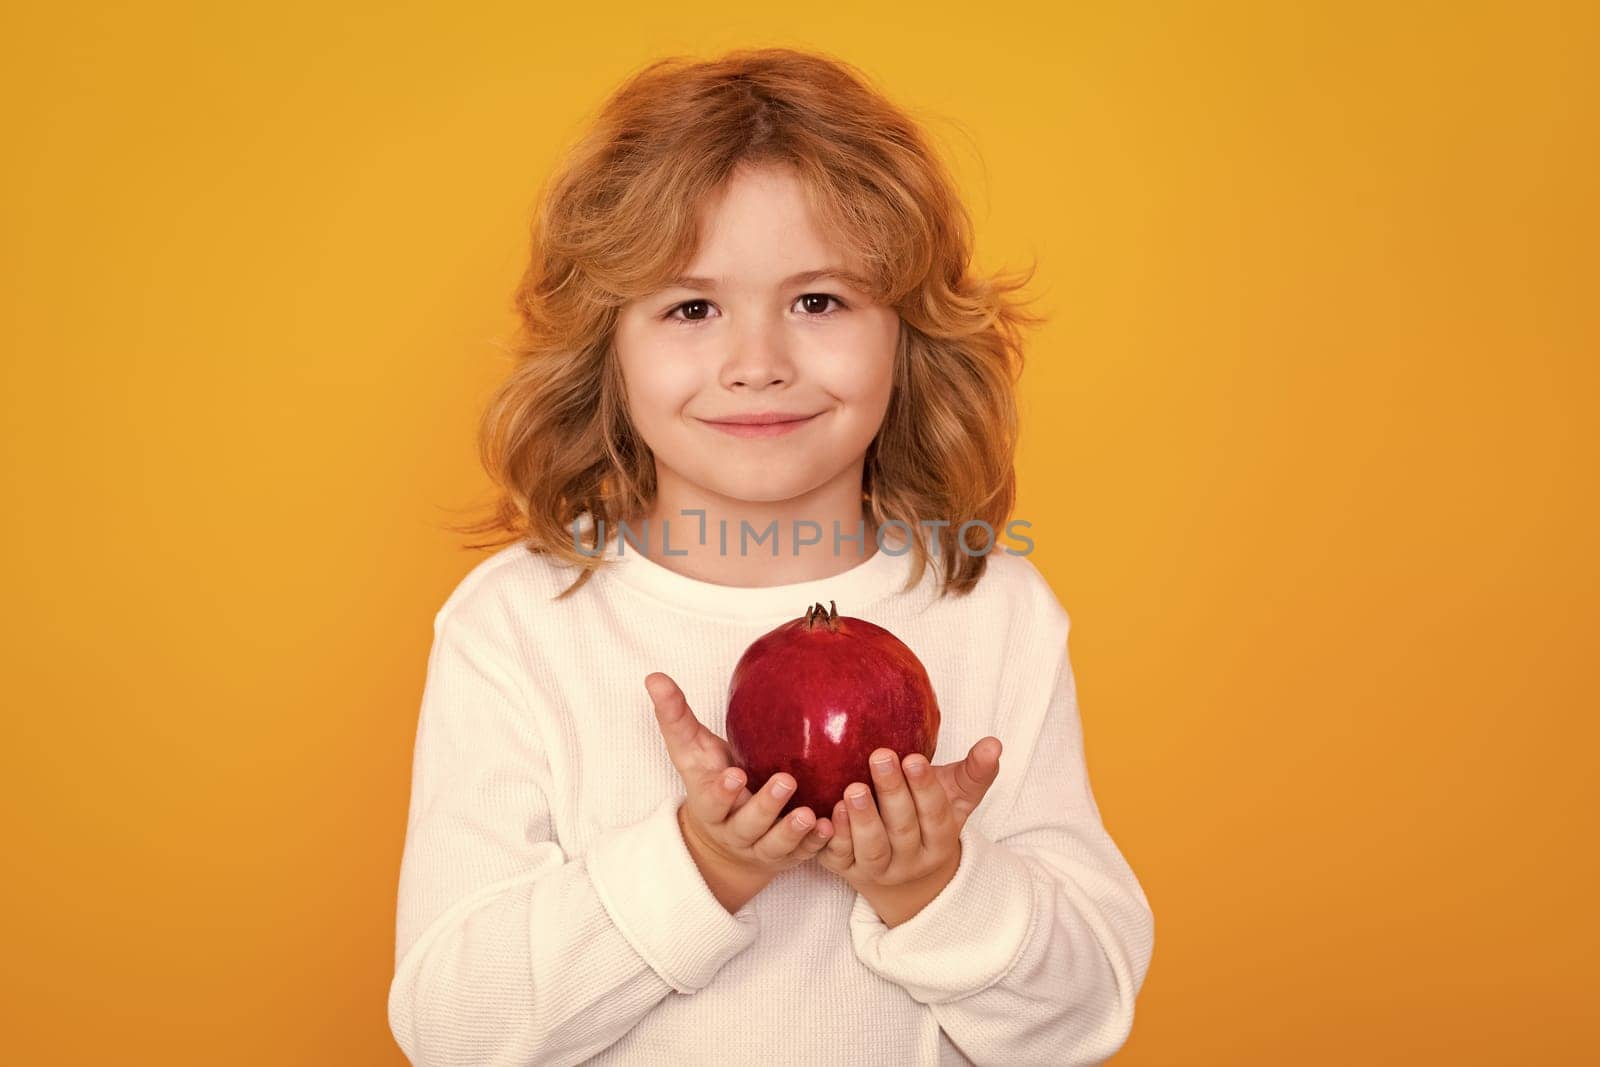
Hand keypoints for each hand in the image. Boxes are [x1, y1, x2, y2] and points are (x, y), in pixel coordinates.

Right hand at [645, 672, 834, 908]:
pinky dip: (818, 843)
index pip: (711, 801)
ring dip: (793, 831)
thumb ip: (676, 718)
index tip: (735, 775)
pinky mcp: (788, 857)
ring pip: (776, 845)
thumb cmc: (713, 780)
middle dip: (766, 806)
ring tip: (810, 813)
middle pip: (748, 825)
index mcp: (710, 805)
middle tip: (786, 782)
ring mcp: (762, 848)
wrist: (726, 842)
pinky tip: (831, 826)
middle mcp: (735, 831)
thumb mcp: (693, 753)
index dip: (722, 792)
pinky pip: (805, 854)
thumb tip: (653, 677)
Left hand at [818, 738, 1001, 904]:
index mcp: (940, 841)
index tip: (914, 758)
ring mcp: (877, 869)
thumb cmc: (926, 819)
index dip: (925, 788)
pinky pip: (839, 858)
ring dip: (862, 820)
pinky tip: (829, 812)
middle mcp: (910, 861)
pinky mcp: (845, 870)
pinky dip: (834, 837)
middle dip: (892, 793)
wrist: (899, 871)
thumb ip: (975, 772)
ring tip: (853, 788)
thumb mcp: (955, 798)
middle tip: (880, 755)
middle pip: (903, 829)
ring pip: (872, 850)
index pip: (936, 815)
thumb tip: (993, 743)